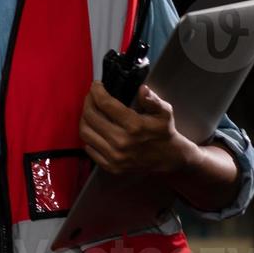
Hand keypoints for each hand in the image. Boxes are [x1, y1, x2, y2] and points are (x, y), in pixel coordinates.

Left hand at [78, 81, 198, 178]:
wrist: (169, 157)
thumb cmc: (164, 132)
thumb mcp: (164, 112)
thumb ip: (152, 99)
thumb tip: (141, 89)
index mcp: (134, 126)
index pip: (105, 103)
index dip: (97, 91)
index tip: (96, 85)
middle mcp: (122, 142)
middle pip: (91, 116)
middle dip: (88, 101)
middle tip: (91, 96)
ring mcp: (115, 157)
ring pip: (85, 132)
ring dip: (84, 117)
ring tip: (90, 110)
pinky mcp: (112, 167)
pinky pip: (89, 148)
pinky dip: (88, 136)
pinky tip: (94, 128)